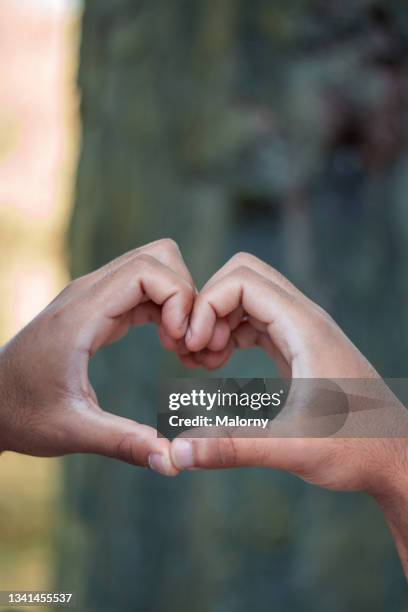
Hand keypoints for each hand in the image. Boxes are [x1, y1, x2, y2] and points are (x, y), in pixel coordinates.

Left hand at [0, 239, 194, 475]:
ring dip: (177, 298)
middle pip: (156, 256)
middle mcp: (88, 293)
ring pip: (153, 267)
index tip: (180, 340)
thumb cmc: (23, 414)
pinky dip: (166, 307)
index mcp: (81, 313)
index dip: (178, 297)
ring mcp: (93, 296)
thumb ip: (124, 442)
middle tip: (185, 340)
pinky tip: (168, 341)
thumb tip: (173, 462)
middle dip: (184, 293)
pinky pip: (143, 289)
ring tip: (179, 343)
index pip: (146, 270)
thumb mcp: (73, 431)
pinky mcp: (98, 308)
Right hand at [169, 252, 407, 575]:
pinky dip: (231, 333)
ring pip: (249, 296)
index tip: (192, 347)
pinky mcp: (299, 347)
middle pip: (244, 275)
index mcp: (305, 328)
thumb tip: (175, 454)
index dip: (207, 305)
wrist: (395, 456)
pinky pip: (257, 321)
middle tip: (193, 348)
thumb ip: (232, 447)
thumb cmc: (357, 449)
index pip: (242, 280)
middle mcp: (305, 319)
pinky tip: (219, 364)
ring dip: (217, 319)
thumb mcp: (292, 449)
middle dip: (208, 304)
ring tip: (201, 361)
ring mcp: (302, 331)